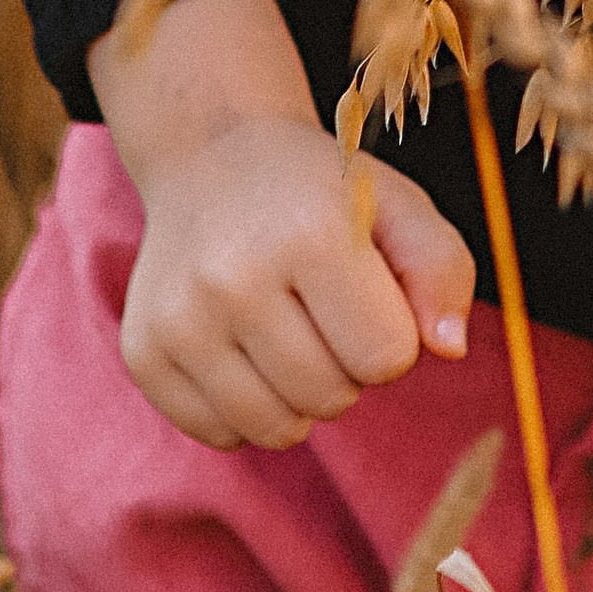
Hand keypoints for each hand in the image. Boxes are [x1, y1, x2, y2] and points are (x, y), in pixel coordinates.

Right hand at [90, 0, 476, 448]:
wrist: (212, 157)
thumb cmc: (320, 193)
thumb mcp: (398, 205)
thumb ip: (443, 269)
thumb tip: (449, 348)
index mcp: (310, 236)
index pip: (387, 357)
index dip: (392, 336)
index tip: (369, 297)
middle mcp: (233, 278)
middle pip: (332, 398)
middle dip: (347, 367)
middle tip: (325, 312)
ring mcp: (179, 319)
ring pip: (276, 429)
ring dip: (300, 397)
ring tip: (289, 334)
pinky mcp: (143, 351)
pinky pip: (220, 434)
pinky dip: (245, 410)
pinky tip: (244, 350)